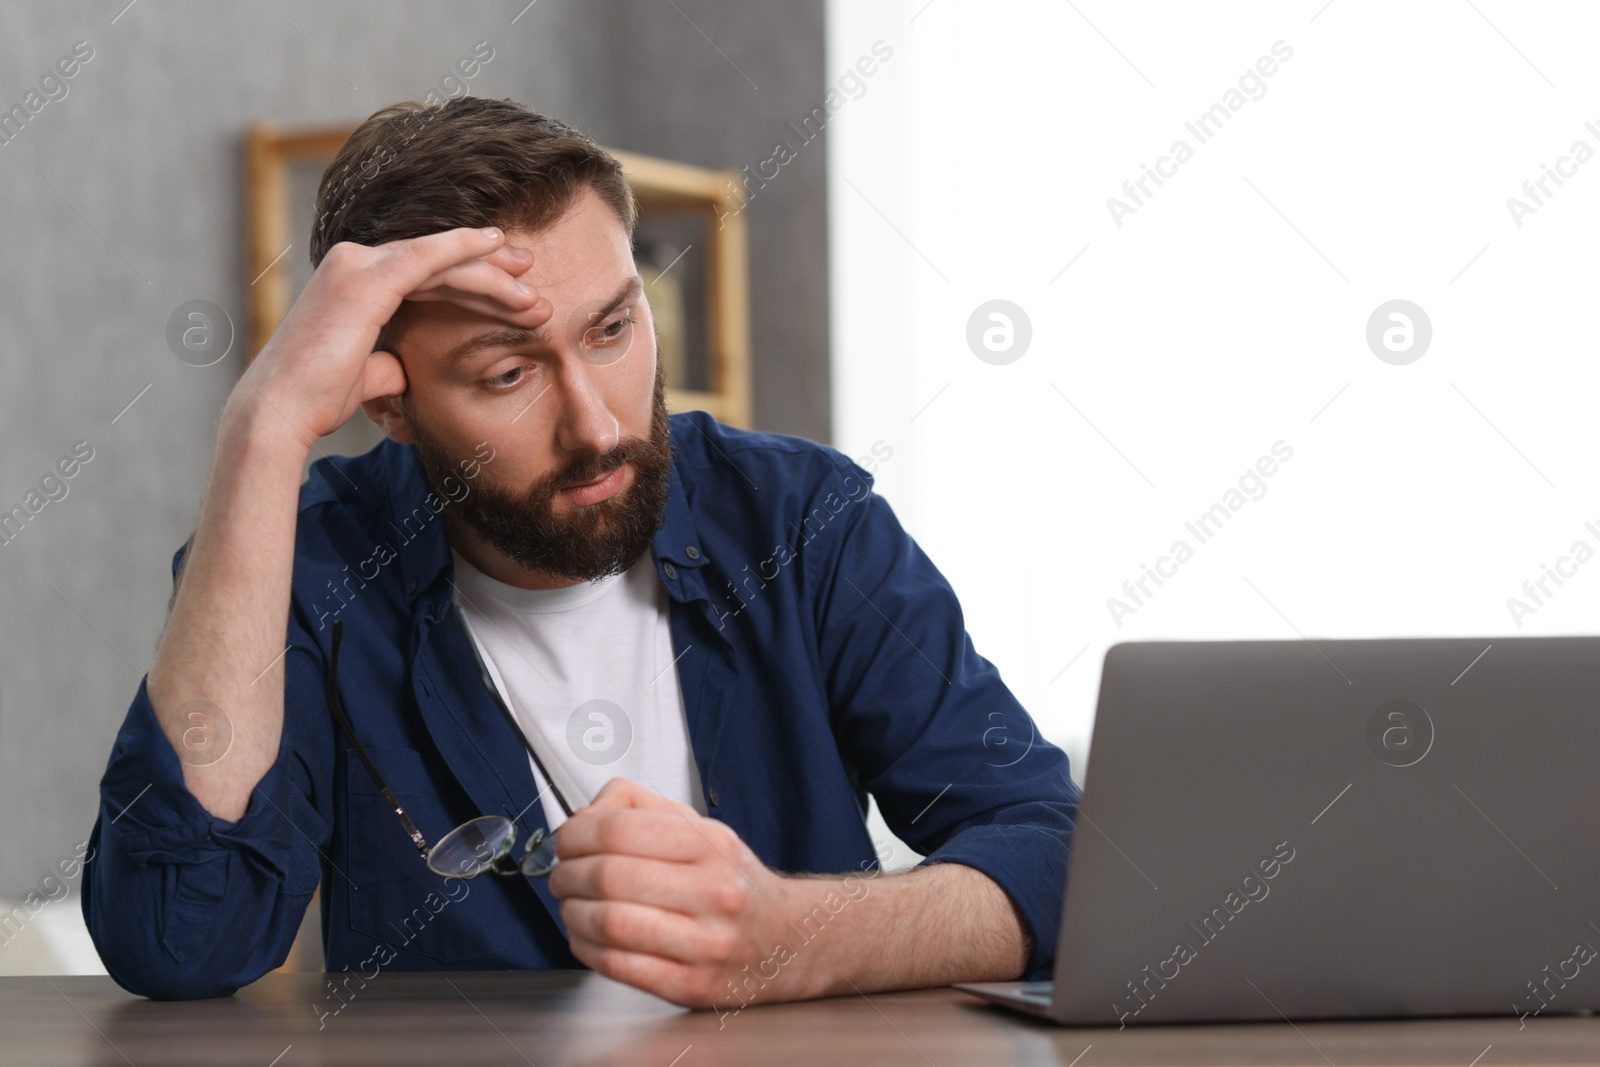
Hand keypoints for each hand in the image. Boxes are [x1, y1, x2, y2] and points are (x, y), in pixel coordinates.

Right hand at [232, 226, 551, 442]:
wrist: (281, 412)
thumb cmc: (315, 401)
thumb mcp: (364, 377)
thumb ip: (386, 365)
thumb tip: (403, 370)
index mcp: (354, 285)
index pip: (424, 275)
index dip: (469, 281)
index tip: (510, 290)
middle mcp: (353, 265)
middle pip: (436, 263)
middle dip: (487, 271)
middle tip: (531, 275)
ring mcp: (356, 266)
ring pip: (439, 261)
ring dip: (489, 272)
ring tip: (531, 286)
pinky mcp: (365, 279)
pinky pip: (426, 256)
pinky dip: (462, 247)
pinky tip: (495, 246)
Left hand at [549, 778, 810, 1007]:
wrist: (788, 940)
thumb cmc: (731, 882)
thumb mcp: (699, 828)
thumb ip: (640, 807)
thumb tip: (585, 813)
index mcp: (712, 844)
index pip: (618, 829)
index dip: (575, 835)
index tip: (566, 842)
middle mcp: (714, 892)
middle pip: (608, 876)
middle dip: (567, 875)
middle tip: (562, 876)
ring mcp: (706, 944)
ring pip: (609, 923)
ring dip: (572, 914)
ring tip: (573, 907)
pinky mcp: (691, 985)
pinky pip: (618, 965)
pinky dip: (586, 949)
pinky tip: (587, 938)